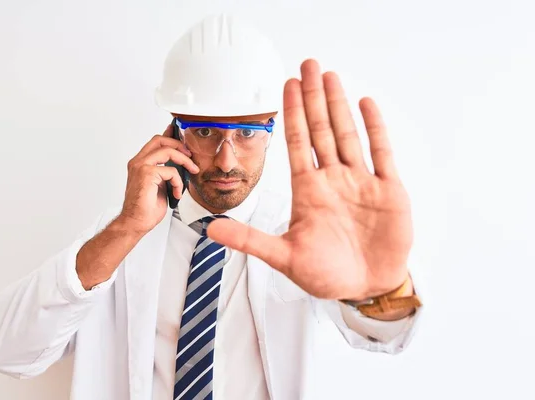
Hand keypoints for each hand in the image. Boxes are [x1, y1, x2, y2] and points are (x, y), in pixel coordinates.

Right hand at [118, 124, 198, 234]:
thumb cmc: (146, 208)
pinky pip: (171, 171)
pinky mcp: (146, 174)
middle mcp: (138, 162)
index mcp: (139, 163)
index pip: (155, 142)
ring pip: (167, 151)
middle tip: (190, 155)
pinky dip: (178, 182)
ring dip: (184, 160)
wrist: (136, 222)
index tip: (183, 140)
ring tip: (192, 170)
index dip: (170, 136)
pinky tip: (177, 193)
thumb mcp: (160, 185)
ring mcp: (140, 166)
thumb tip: (179, 166)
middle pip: (160, 140)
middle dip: (178, 144)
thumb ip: (166, 172)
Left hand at [207, 59, 412, 300]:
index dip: (292, 113)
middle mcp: (332, 179)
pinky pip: (381, 152)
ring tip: (331, 76)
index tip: (287, 85)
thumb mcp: (285, 257)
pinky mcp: (388, 190)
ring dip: (339, 105)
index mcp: (308, 191)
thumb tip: (211, 229)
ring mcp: (360, 181)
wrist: (366, 288)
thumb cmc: (327, 274)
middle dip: (314, 97)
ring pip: (348, 134)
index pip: (297, 142)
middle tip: (308, 65)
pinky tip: (365, 104)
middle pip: (321, 129)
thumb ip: (251, 240)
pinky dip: (374, 128)